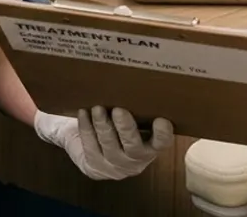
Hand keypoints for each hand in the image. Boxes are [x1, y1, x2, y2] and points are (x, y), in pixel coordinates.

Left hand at [33, 107, 173, 180]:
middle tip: (119, 110)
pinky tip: (83, 113)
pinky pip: (90, 147)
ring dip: (103, 126)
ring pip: (109, 147)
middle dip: (125, 128)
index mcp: (151, 147)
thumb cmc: (117, 125)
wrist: (91, 146)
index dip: (163, 134)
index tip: (161, 120)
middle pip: (133, 147)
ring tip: (97, 108)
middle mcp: (136, 161)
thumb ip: (138, 108)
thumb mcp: (132, 118)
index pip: (161, 143)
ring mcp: (114, 167)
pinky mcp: (95, 168)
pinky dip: (86, 129)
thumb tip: (137, 77)